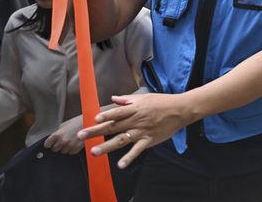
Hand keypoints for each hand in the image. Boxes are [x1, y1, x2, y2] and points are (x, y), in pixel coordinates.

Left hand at [44, 115, 84, 154]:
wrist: (90, 123)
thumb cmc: (78, 121)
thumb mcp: (65, 124)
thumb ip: (58, 131)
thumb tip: (54, 137)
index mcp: (58, 134)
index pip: (47, 144)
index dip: (49, 143)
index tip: (51, 143)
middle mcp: (62, 141)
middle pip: (54, 149)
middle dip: (57, 146)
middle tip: (63, 141)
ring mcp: (70, 146)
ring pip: (63, 152)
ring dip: (65, 148)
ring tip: (71, 141)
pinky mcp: (76, 149)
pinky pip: (71, 153)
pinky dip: (72, 149)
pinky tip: (75, 143)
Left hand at [77, 93, 193, 168]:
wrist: (180, 109)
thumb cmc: (162, 102)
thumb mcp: (144, 97)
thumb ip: (127, 99)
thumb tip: (113, 99)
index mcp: (134, 109)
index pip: (117, 112)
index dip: (106, 116)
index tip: (93, 119)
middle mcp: (135, 120)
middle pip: (113, 126)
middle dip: (96, 131)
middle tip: (81, 136)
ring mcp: (142, 131)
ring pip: (121, 139)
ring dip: (107, 146)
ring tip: (94, 152)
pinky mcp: (149, 140)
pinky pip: (137, 150)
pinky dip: (129, 157)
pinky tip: (120, 165)